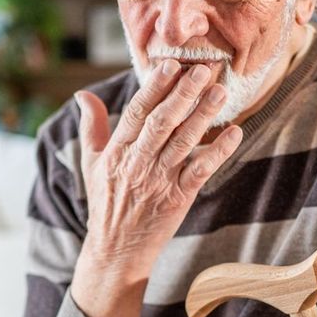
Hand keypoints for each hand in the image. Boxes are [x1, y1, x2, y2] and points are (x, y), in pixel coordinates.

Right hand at [71, 62, 242, 316]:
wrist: (116, 251)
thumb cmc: (105, 203)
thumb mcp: (91, 164)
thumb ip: (91, 127)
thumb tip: (82, 95)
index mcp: (116, 152)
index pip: (136, 113)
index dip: (153, 88)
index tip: (170, 65)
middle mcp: (137, 164)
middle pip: (162, 122)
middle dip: (184, 94)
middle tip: (204, 69)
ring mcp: (158, 181)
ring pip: (184, 142)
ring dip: (204, 115)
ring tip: (222, 92)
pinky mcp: (178, 198)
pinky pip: (201, 170)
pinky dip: (219, 151)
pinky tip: (234, 132)